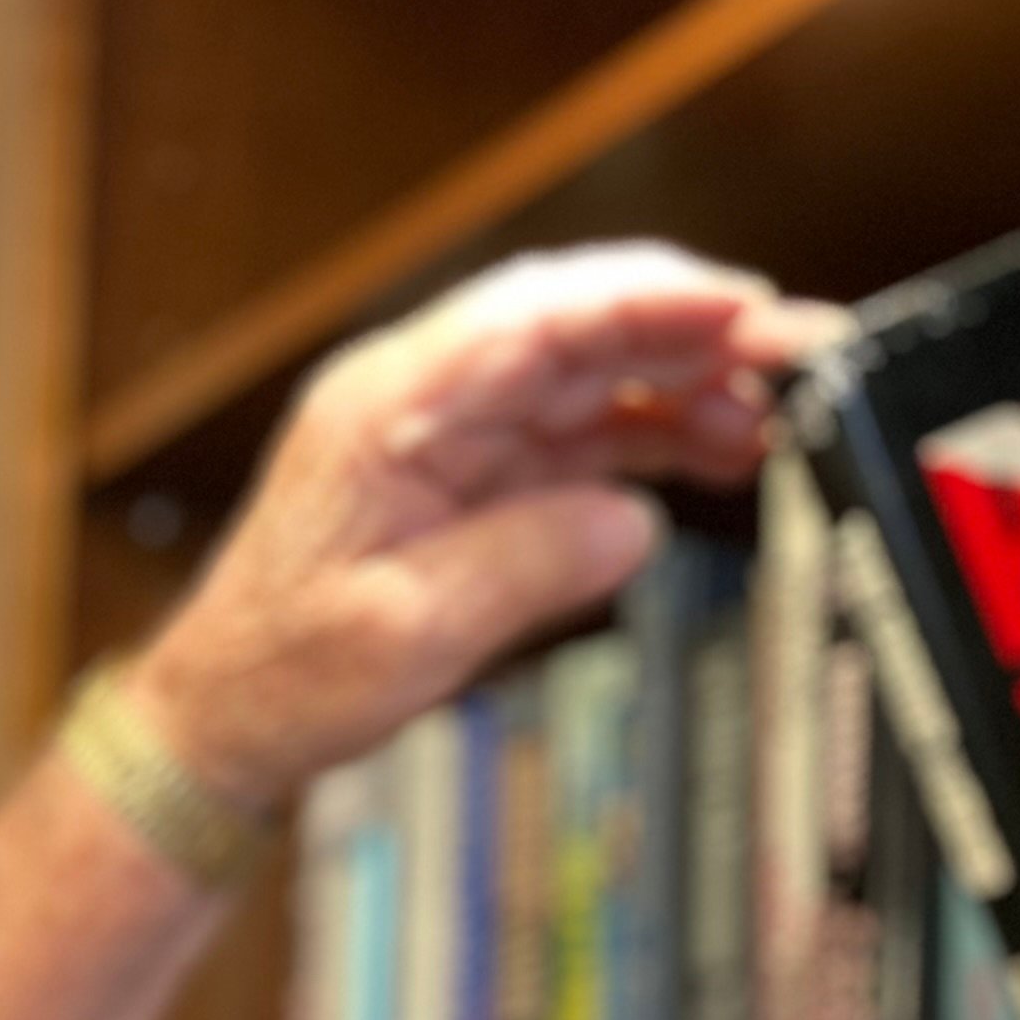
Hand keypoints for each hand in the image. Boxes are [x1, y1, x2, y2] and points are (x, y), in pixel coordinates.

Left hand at [128, 244, 844, 809]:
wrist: (220, 719)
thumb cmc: (279, 675)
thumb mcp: (404, 633)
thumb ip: (523, 566)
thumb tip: (629, 521)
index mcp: (387, 407)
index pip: (534, 317)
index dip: (646, 300)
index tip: (738, 307)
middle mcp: (419, 399)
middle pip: (576, 330)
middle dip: (693, 331)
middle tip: (799, 353)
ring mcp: (447, 433)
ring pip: (588, 378)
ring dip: (684, 385)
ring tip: (776, 416)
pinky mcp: (469, 474)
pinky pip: (576, 433)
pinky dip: (650, 437)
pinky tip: (719, 452)